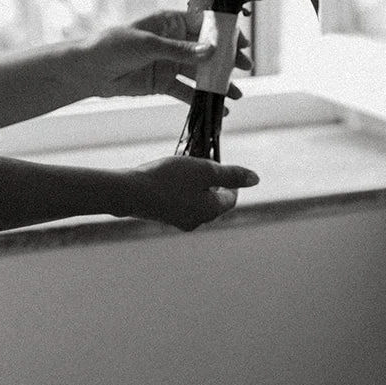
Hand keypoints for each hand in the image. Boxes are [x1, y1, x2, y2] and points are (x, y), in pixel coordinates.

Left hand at [81, 10, 251, 103]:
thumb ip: (180, 51)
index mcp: (169, 22)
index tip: (241, 43)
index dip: (223, 33)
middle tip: (244, 68)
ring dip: (217, 83)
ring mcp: (169, 63)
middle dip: (226, 59)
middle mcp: (173, 41)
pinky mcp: (163, 83)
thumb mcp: (148, 45)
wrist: (88, 71)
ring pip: (199, 72)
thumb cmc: (113, 46)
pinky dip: (201, 99)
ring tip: (236, 95)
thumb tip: (211, 51)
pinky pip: (186, 91)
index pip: (203, 24)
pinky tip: (218, 109)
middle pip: (206, 49)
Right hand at [120, 154, 259, 230]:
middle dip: (213, 183)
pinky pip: (180, 203)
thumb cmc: (168, 178)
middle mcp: (196, 220)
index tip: (225, 166)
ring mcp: (178, 220)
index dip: (232, 182)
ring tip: (188, 167)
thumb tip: (256, 179)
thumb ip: (231, 174)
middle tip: (205, 164)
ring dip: (196, 186)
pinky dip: (181, 190)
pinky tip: (171, 177)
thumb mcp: (203, 169)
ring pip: (196, 202)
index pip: (230, 199)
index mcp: (210, 211)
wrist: (129, 192)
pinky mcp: (163, 215)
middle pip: (213, 202)